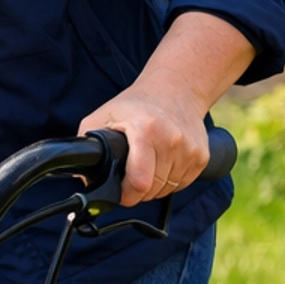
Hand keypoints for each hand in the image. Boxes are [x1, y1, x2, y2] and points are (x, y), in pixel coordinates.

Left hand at [80, 12, 255, 207]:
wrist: (177, 89)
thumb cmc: (135, 105)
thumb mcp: (103, 116)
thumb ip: (85, 143)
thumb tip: (82, 176)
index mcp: (146, 130)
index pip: (140, 182)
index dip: (127, 195)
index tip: (121, 192)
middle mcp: (172, 140)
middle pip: (152, 190)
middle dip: (138, 191)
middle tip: (131, 176)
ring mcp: (190, 149)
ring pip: (168, 189)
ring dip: (155, 186)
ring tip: (148, 165)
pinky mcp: (202, 156)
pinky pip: (183, 184)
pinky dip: (170, 180)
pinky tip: (163, 162)